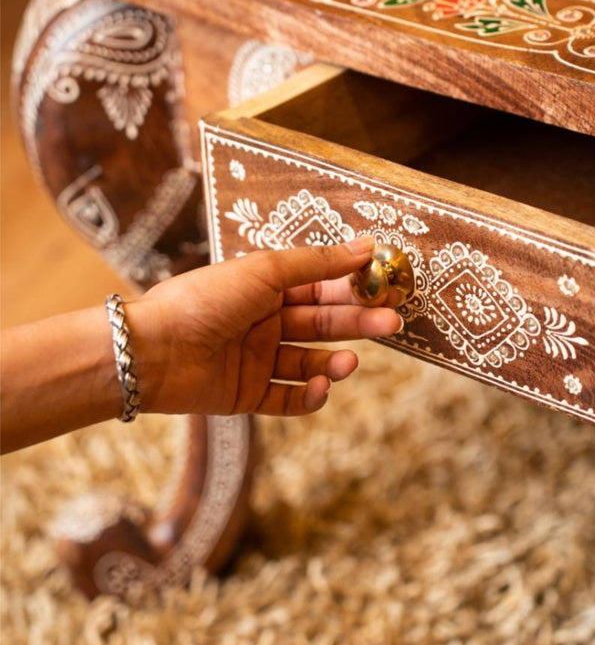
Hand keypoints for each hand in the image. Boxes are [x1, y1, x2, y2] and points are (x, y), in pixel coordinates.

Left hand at [126, 237, 399, 417]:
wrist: (153, 351)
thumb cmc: (205, 299)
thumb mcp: (266, 271)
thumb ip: (317, 262)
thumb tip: (367, 245)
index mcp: (267, 288)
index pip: (321, 286)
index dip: (353, 286)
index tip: (387, 287)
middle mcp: (265, 322)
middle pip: (322, 323)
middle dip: (357, 323)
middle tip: (391, 324)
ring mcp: (257, 360)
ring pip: (310, 363)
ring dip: (335, 362)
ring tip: (349, 363)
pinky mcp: (248, 395)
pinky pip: (288, 399)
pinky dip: (308, 396)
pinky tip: (320, 386)